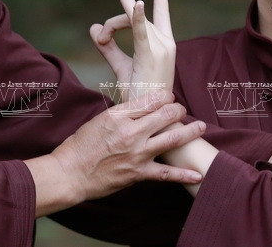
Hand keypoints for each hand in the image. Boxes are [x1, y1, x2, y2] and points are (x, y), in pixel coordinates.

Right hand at [28, 91, 205, 215]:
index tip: (169, 96)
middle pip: (164, 115)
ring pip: (171, 139)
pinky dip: (183, 174)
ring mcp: (137, 154)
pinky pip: (166, 174)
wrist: (70, 174)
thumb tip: (141, 109)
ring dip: (190, 131)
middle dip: (177, 109)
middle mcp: (130, 133)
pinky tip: (198, 175)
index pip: (150, 100)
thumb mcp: (99, 120)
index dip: (164, 96)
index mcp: (118, 116)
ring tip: (201, 126)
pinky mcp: (138, 173)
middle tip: (181, 109)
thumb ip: (122, 114)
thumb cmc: (80, 145)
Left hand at [90, 0, 175, 99]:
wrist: (154, 120)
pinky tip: (134, 3)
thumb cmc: (140, 96)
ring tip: (101, 39)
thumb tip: (93, 27)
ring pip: (127, 20)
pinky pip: (140, 30)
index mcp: (163, 41)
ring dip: (109, 28)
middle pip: (134, 12)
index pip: (161, 8)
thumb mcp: (121, 66)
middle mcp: (165, 40)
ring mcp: (161, 45)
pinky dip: (136, 16)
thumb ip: (107, 46)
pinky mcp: (152, 53)